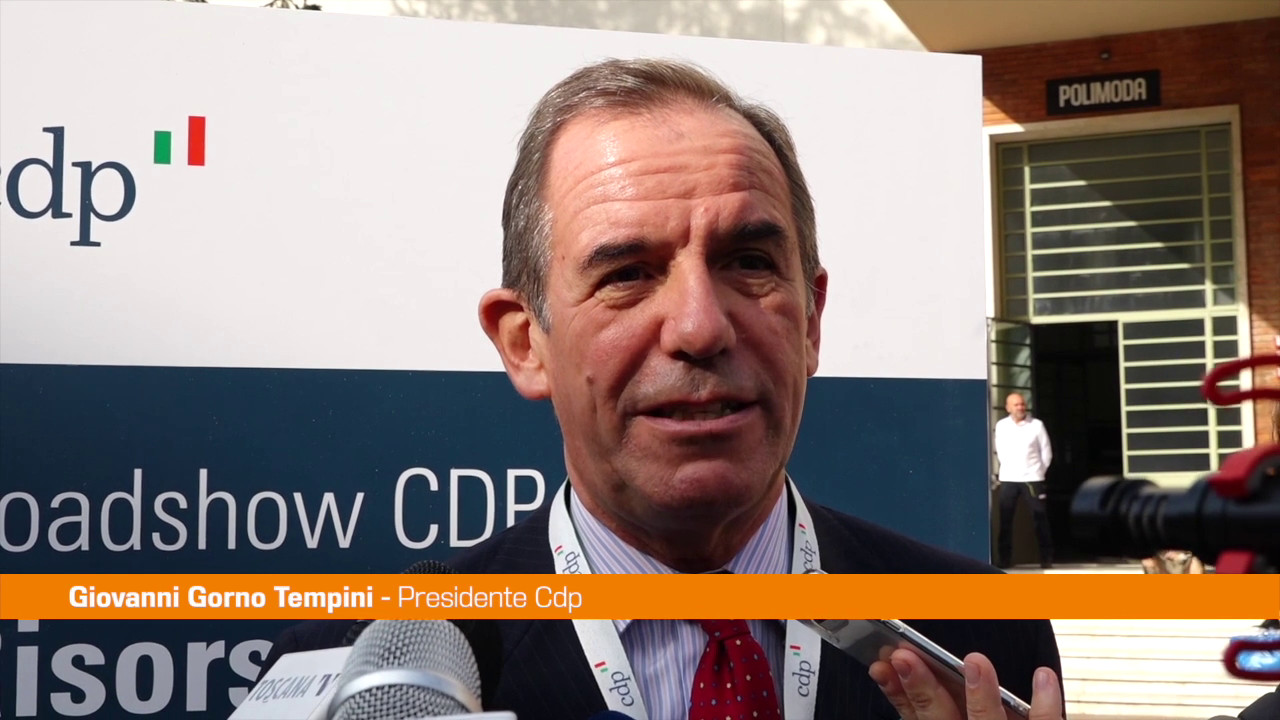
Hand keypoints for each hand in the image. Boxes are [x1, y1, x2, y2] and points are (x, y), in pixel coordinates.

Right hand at [868, 648, 1062, 719]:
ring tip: (974, 662)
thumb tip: (908, 697)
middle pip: (940, 718)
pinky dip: (1046, 703)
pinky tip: (1043, 675)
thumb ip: (927, 719)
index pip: (915, 719)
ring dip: (981, 694)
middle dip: (922, 687)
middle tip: (906, 657)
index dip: (898, 694)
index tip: (883, 668)